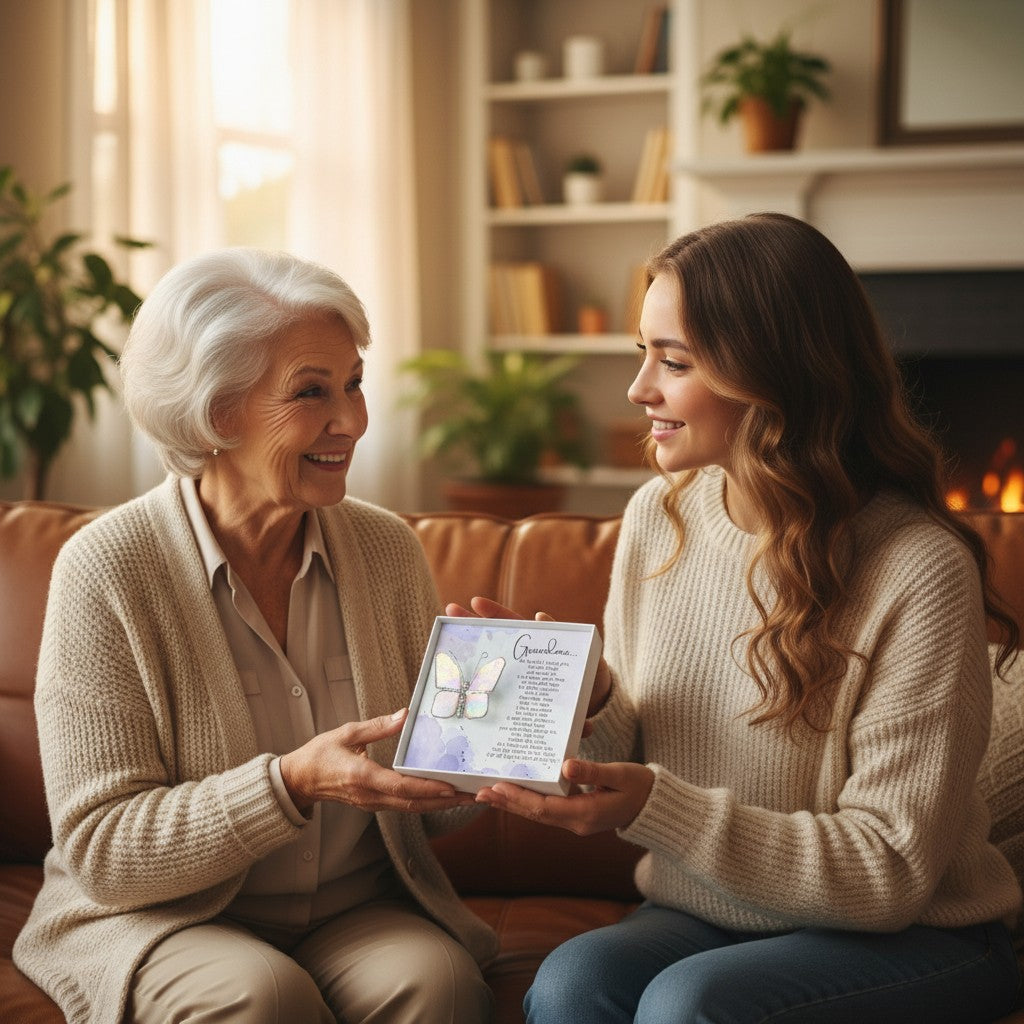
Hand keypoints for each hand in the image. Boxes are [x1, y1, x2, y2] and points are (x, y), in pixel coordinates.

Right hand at [279, 709, 472, 814]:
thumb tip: (404, 715)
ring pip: (411, 807)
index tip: (450, 787)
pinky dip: (426, 802)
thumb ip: (377, 727)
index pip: (400, 786)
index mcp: (362, 777)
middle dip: (444, 800)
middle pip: (413, 802)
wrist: (299, 780)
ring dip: (439, 804)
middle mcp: (370, 795)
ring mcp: (372, 803)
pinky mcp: (374, 803)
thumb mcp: (346, 733)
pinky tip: (442, 796)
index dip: (427, 788)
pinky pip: (404, 805)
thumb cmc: (320, 754)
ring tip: (465, 797)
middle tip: (472, 794)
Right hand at [445, 596, 611, 727]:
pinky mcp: (516, 703)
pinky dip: (479, 700)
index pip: (513, 624)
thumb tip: (541, 617)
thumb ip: (568, 639)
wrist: (594, 708)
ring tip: (443, 653)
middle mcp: (521, 661)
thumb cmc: (589, 676)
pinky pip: (496, 700)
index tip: (474, 601)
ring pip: (488, 668)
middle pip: (492, 640)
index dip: (494, 613)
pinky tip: (458, 699)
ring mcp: (517, 681)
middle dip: (470, 626)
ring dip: (467, 662)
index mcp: (537, 646)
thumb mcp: (584, 655)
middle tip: (449, 611)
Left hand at [475, 758, 653, 835]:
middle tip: (481, 793)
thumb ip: (593, 770)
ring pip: (539, 814)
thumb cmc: (641, 787)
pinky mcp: (578, 815)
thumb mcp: (620, 774)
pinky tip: (517, 792)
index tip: (498, 787)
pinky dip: (530, 802)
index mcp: (585, 814)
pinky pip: (547, 810)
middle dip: (508, 803)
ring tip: (490, 793)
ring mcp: (577, 822)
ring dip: (515, 803)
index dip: (520, 799)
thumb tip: (566, 766)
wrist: (655, 807)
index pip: (545, 809)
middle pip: (536, 814)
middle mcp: (577, 822)